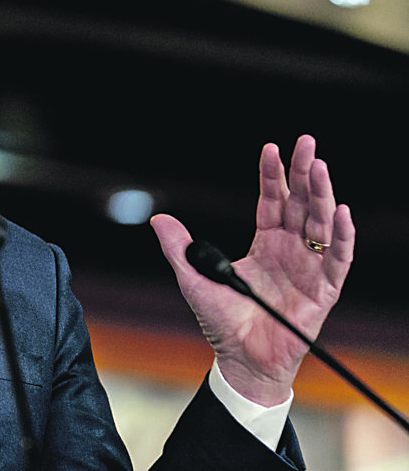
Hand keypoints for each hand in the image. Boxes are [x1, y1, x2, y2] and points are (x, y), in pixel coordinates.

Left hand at [152, 135, 354, 405]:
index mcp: (264, 243)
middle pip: (300, 203)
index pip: (271, 201)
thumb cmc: (221, 321)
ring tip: (319, 167)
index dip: (272, 175)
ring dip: (321, 194)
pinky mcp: (324, 289)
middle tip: (306, 142)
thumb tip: (158, 218)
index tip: (271, 148)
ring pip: (320, 222)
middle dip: (303, 172)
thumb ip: (179, 248)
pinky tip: (340, 212)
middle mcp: (290, 249)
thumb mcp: (193, 278)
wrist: (241, 359)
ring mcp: (309, 266)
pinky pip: (338, 258)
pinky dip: (342, 236)